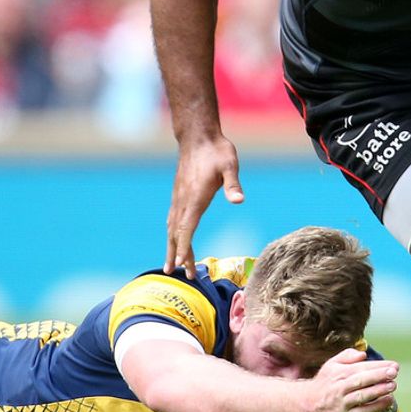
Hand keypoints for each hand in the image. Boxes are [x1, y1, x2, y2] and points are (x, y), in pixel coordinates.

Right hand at [166, 135, 243, 276]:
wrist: (198, 137)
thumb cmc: (216, 151)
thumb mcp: (230, 165)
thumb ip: (233, 184)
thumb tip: (239, 201)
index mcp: (194, 198)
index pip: (187, 228)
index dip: (184, 248)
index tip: (182, 265)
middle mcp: (182, 201)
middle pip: (177, 233)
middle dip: (178, 254)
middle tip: (178, 274)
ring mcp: (178, 198)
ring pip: (172, 227)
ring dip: (172, 247)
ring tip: (171, 265)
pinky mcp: (179, 194)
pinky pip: (173, 219)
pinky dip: (172, 234)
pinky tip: (174, 239)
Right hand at [303, 349, 397, 411]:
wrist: (308, 406)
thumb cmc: (325, 383)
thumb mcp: (331, 365)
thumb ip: (347, 356)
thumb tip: (363, 355)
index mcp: (338, 372)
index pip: (361, 367)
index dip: (378, 366)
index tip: (394, 365)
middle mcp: (339, 387)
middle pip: (362, 380)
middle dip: (379, 375)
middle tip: (394, 372)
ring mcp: (342, 403)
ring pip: (363, 395)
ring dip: (379, 390)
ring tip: (393, 385)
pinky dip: (376, 406)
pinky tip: (388, 401)